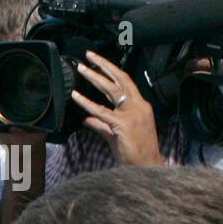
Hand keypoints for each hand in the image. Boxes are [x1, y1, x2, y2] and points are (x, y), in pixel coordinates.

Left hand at [71, 52, 162, 167]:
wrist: (146, 168)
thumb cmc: (134, 153)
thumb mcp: (116, 135)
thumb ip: (101, 124)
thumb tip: (87, 118)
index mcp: (140, 106)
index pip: (126, 82)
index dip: (112, 70)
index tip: (99, 61)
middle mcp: (139, 106)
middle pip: (120, 79)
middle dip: (104, 65)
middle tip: (89, 55)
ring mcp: (132, 114)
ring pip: (112, 90)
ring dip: (95, 77)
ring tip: (82, 69)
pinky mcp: (123, 124)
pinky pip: (101, 111)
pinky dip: (87, 102)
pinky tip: (76, 96)